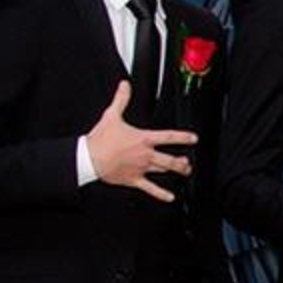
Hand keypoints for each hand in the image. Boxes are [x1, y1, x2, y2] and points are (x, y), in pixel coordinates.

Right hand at [88, 81, 196, 202]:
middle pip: (170, 159)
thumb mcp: (111, 116)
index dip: (184, 137)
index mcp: (143, 139)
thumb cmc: (100, 140)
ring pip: (163, 170)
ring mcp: (141, 168)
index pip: (169, 137)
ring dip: (175, 171)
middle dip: (182, 162)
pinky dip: (161, 194)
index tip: (194, 139)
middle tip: (189, 162)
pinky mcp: (133, 179)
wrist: (88, 158)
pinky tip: (170, 197)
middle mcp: (145, 155)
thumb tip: (124, 86)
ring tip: (184, 172)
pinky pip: (150, 188)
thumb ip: (121, 100)